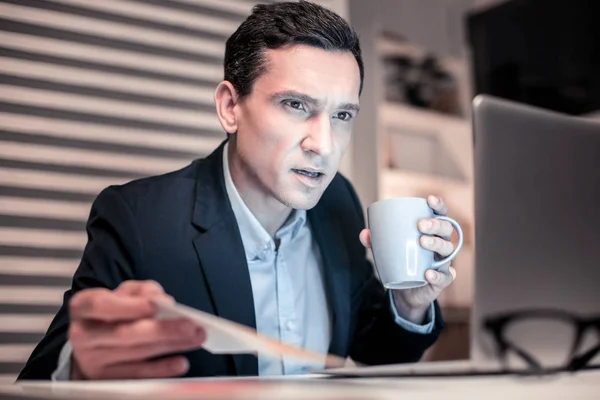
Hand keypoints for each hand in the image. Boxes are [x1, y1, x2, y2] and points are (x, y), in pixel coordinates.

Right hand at [68, 280, 205, 379]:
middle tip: (191, 325)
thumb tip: (159, 298)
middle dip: (162, 329)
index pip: (102, 305)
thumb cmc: (112, 311)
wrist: (90, 341)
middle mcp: (83, 335)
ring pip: (136, 353)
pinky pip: (137, 375)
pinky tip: (180, 363)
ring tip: (195, 338)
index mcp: (84, 307)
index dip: (129, 306)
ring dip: (170, 345)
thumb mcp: (122, 293)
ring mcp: (92, 360)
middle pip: (125, 334)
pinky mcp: (105, 379)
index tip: (156, 304)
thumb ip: (141, 290)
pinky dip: (161, 369)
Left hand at [359, 195, 456, 323]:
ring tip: (422, 241)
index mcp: (431, 231)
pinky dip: (437, 275)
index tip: (430, 199)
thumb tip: (364, 233)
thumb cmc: (401, 261)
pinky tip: (427, 273)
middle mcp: (441, 244)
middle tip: (420, 225)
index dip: (439, 205)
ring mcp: (443, 262)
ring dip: (436, 243)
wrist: (406, 290)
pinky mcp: (442, 280)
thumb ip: (376, 241)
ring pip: (448, 249)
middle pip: (446, 229)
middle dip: (435, 224)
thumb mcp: (388, 249)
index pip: (440, 215)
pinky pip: (444, 277)